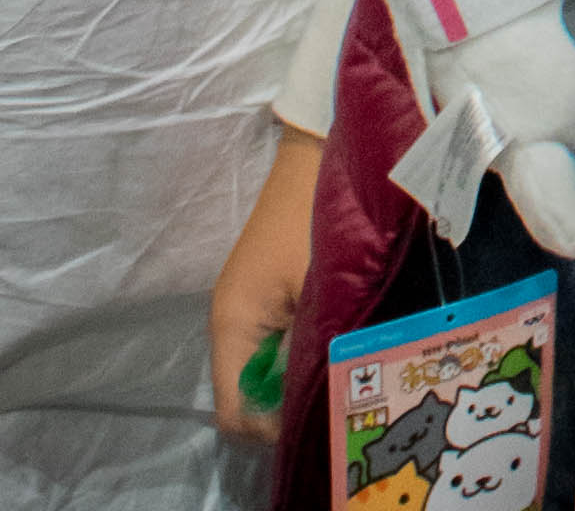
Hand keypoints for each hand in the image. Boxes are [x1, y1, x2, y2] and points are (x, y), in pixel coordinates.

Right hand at [209, 125, 322, 440]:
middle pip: (249, 395)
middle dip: (290, 404)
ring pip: (266, 368)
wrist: (318, 148)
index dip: (274, 427)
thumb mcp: (319, 287)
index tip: (320, 413)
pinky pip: (277, 340)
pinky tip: (338, 336)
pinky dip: (302, 347)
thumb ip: (314, 347)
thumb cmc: (315, 215)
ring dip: (299, 373)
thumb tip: (323, 397)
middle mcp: (230, 321)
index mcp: (232, 325)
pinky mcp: (266, 289)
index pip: (235, 412)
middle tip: (340, 394)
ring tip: (344, 367)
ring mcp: (247, 304)